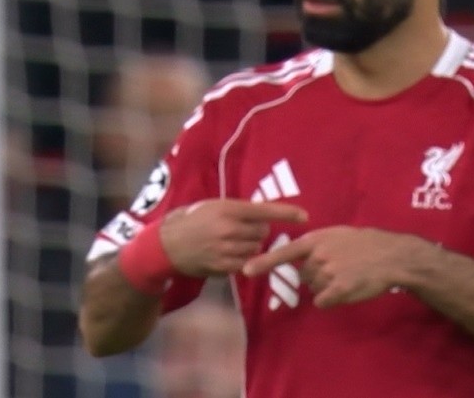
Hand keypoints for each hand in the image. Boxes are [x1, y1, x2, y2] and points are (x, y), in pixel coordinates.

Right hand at [160, 199, 307, 276]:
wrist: (169, 244)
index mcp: (229, 209)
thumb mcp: (216, 205)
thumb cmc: (195, 219)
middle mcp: (229, 229)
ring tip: (235, 241)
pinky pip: (246, 264)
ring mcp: (226, 250)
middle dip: (260, 231)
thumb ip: (240, 210)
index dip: (287, 214)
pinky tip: (230, 253)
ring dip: (252, 246)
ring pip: (257, 249)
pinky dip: (244, 259)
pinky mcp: (223, 267)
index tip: (304, 216)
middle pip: (263, 232)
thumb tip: (267, 216)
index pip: (264, 211)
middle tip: (244, 228)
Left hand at [243, 226, 421, 307]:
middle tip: (337, 268)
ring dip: (326, 287)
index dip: (264, 262)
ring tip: (346, 275)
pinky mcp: (340, 289)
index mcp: (317, 240)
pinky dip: (331, 299)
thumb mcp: (337, 235)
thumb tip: (299, 257)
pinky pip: (323, 301)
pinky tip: (346, 288)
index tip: (245, 270)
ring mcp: (330, 273)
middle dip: (315, 276)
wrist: (391, 255)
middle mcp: (319, 256)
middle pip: (303, 276)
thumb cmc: (364, 243)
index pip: (285, 252)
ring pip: (314, 289)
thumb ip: (316, 244)